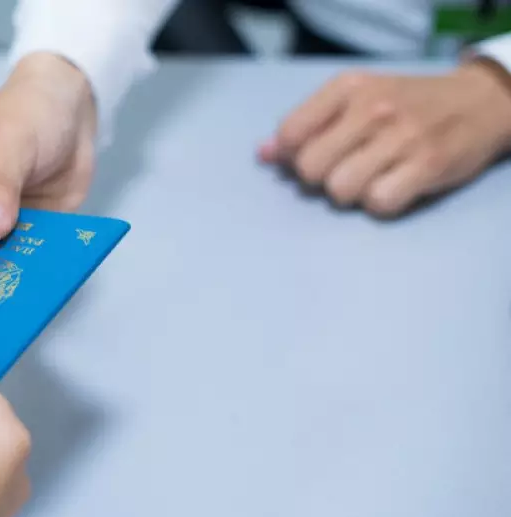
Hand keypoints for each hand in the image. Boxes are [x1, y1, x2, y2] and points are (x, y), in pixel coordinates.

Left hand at [259, 59, 510, 216]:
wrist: (479, 101)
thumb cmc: (405, 104)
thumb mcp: (354, 98)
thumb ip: (306, 125)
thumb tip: (262, 155)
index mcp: (347, 88)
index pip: (290, 134)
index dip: (294, 155)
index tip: (316, 154)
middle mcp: (371, 108)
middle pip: (309, 169)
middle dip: (321, 178)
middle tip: (345, 168)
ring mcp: (401, 137)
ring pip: (339, 190)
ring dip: (350, 193)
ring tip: (372, 177)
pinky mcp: (427, 166)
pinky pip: (377, 204)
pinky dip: (381, 204)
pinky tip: (393, 187)